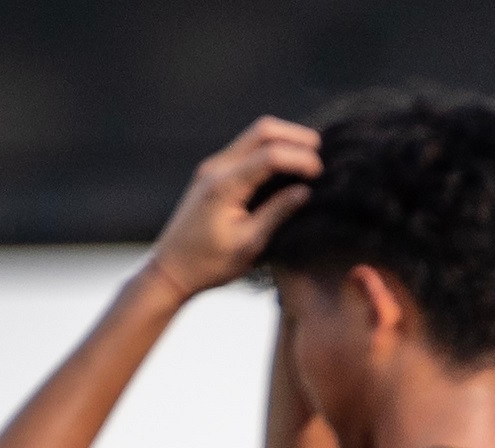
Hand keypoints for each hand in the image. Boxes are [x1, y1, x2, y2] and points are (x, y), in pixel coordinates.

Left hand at [147, 117, 321, 299]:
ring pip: (255, 135)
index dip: (300, 159)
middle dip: (296, 136)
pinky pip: (247, 149)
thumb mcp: (249, 244)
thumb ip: (277, 213)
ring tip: (311, 157)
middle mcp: (217, 167)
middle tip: (323, 153)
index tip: (322, 173)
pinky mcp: (215, 173)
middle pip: (262, 131)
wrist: (171, 268)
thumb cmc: (209, 264)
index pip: (270, 156)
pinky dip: (271, 150)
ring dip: (285, 140)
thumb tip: (305, 191)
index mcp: (224, 185)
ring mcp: (214, 167)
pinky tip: (288, 166)